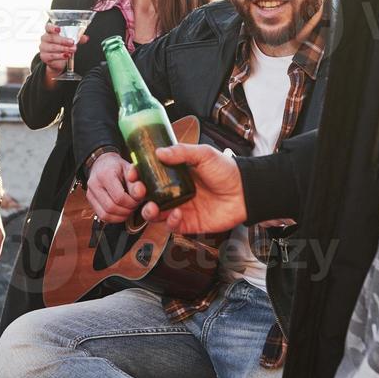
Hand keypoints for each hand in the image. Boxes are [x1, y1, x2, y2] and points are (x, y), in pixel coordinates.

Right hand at [38, 23, 76, 80]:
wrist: (57, 60)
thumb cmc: (63, 46)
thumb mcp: (70, 41)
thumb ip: (78, 38)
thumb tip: (86, 38)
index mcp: (50, 32)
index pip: (48, 27)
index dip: (53, 28)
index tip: (59, 29)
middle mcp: (45, 38)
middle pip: (52, 38)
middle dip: (63, 40)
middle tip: (72, 42)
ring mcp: (43, 48)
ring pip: (53, 47)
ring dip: (64, 48)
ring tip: (72, 50)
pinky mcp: (44, 56)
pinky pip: (52, 56)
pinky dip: (60, 56)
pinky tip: (66, 56)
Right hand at [85, 152, 142, 222]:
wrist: (103, 164)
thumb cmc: (118, 167)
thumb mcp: (129, 168)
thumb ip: (135, 180)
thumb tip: (141, 192)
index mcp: (105, 174)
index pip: (119, 197)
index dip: (132, 202)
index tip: (139, 199)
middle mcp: (94, 184)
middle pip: (111, 207)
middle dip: (127, 209)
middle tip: (135, 204)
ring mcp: (90, 193)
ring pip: (106, 214)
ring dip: (121, 215)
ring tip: (129, 208)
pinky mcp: (90, 201)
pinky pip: (102, 216)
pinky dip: (114, 218)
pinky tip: (122, 212)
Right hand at [131, 144, 246, 233]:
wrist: (246, 191)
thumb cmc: (227, 170)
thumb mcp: (204, 155)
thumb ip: (182, 152)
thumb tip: (159, 152)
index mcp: (176, 174)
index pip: (150, 175)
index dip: (138, 176)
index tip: (132, 172)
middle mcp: (175, 192)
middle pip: (148, 196)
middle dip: (139, 196)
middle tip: (139, 192)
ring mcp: (181, 208)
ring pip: (156, 214)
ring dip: (149, 212)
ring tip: (153, 208)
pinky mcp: (189, 223)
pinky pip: (172, 226)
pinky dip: (170, 221)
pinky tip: (176, 214)